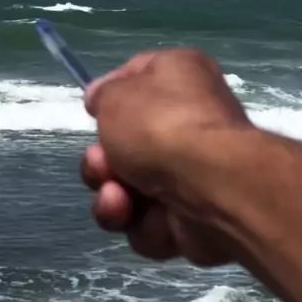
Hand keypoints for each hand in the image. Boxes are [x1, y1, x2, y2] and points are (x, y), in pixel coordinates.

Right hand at [80, 48, 251, 265]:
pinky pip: (151, 223)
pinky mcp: (195, 219)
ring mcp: (193, 173)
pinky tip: (156, 219)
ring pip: (131, 190)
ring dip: (114, 200)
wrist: (210, 186)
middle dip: (102, 163)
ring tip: (119, 200)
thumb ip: (103, 95)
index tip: (92, 112)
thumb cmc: (160, 126)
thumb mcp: (115, 95)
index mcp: (178, 76)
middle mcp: (189, 120)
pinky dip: (146, 225)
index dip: (108, 97)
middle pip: (125, 145)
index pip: (135, 79)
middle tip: (103, 166)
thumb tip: (101, 98)